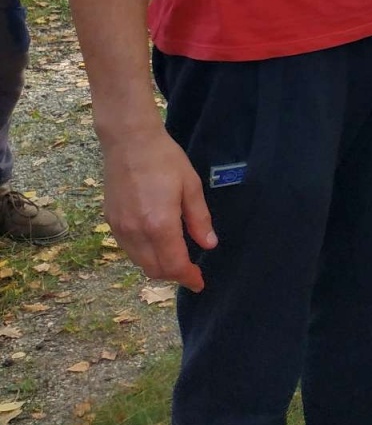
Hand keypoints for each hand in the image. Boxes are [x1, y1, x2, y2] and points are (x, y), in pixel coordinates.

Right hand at [100, 126, 215, 291]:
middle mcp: (136, 232)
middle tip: (191, 272)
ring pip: (139, 262)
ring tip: (177, 259)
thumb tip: (208, 245)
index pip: (173, 265)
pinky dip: (144, 255)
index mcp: (159, 224)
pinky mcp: (110, 221)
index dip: (187, 277)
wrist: (129, 142)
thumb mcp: (191, 186)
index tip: (200, 283)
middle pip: (154, 269)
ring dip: (158, 267)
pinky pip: (128, 249)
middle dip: (174, 276)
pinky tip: (157, 245)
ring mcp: (119, 228)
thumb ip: (199, 219)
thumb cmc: (165, 160)